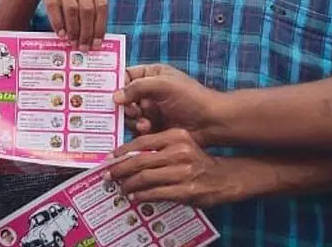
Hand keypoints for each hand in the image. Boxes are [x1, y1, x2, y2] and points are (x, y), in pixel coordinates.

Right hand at [19, 0, 107, 49]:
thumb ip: (90, 4)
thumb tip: (95, 36)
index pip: (102, 4)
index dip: (100, 26)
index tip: (97, 43)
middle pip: (87, 8)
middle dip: (86, 31)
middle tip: (82, 46)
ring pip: (71, 8)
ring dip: (72, 29)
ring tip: (71, 41)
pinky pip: (53, 5)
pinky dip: (57, 22)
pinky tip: (60, 32)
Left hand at [107, 129, 234, 207]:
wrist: (223, 177)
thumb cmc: (196, 160)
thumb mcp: (180, 144)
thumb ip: (159, 146)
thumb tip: (129, 154)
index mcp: (176, 136)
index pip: (142, 142)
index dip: (122, 151)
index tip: (110, 158)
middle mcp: (179, 152)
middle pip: (140, 161)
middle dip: (120, 169)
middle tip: (108, 175)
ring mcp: (182, 172)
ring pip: (145, 178)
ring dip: (128, 184)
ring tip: (120, 187)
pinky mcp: (184, 190)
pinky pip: (155, 193)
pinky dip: (141, 195)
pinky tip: (134, 196)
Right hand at [113, 64, 222, 143]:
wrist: (211, 123)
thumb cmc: (191, 98)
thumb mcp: (164, 85)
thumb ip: (138, 87)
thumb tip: (116, 96)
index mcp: (151, 75)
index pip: (125, 75)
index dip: (116, 84)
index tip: (108, 93)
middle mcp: (148, 91)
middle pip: (123, 98)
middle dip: (125, 106)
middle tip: (133, 111)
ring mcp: (150, 110)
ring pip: (128, 115)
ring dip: (133, 119)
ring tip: (145, 123)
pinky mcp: (153, 127)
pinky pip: (136, 129)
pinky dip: (139, 130)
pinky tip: (148, 129)